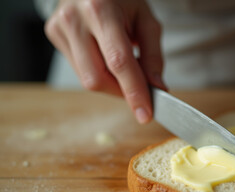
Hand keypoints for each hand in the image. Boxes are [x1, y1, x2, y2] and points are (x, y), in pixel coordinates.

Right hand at [45, 0, 165, 123]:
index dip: (133, 91)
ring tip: (122, 65)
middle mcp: (75, 19)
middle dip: (122, 91)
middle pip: (98, 78)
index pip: (118, 62)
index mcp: (101, 10)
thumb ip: (153, 56)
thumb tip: (157, 88)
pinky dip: (99, 72)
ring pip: (88, 79)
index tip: (145, 114)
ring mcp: (60, 28)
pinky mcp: (54, 35)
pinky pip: (80, 70)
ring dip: (111, 83)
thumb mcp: (147, 20)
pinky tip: (105, 55)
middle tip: (139, 87)